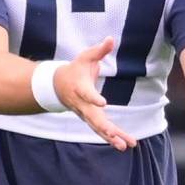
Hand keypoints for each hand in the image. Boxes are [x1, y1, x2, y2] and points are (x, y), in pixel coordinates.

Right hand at [53, 37, 136, 151]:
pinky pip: (101, 131)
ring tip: (126, 145)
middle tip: (115, 135)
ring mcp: (86, 114)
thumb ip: (99, 50)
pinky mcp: (90, 119)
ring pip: (98, 128)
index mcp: (81, 88)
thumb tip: (111, 39)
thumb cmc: (76, 69)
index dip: (94, 98)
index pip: (87, 94)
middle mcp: (83, 105)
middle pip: (94, 118)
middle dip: (105, 127)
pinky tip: (126, 145)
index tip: (103, 103)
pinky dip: (112, 138)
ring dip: (112, 137)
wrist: (58, 85)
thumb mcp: (85, 57)